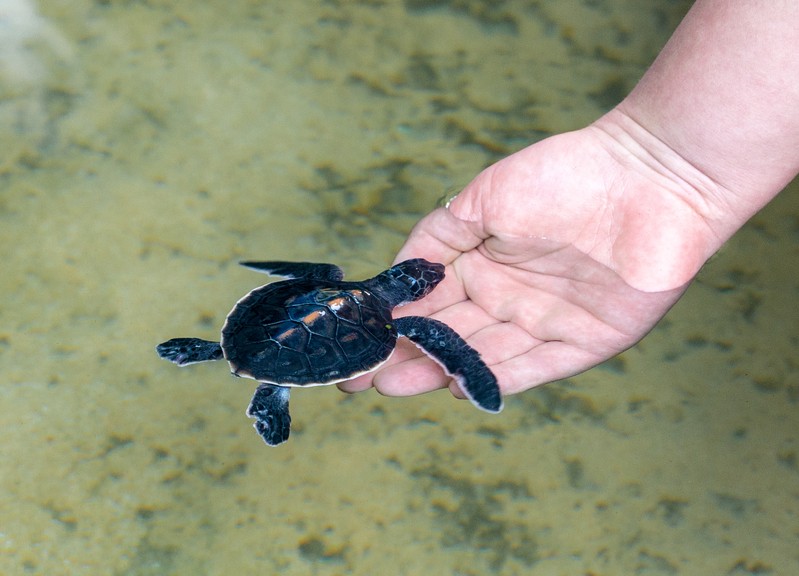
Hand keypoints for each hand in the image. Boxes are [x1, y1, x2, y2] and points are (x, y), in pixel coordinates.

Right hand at [340, 116, 718, 398]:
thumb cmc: (562, 177)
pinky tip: (459, 386)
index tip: (353, 344)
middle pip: (449, 336)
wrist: (648, 176)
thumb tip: (394, 276)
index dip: (390, 325)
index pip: (428, 304)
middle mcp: (508, 300)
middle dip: (404, 358)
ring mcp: (545, 323)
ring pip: (483, 356)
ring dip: (439, 371)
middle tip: (360, 379)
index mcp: (482, 267)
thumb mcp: (482, 199)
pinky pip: (536, 367)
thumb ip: (437, 237)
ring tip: (393, 384)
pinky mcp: (586, 343)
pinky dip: (498, 378)